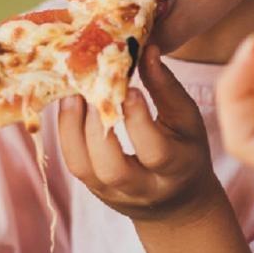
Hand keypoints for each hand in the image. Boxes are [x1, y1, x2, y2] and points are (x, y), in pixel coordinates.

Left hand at [58, 45, 221, 225]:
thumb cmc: (185, 149)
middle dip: (96, 129)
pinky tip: (68, 105)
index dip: (138, 120)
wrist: (176, 202)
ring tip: (71, 94)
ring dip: (71, 129)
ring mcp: (113, 193)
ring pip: (83, 169)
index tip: (127, 88)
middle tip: (89, 90)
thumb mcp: (187, 120)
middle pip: (112, 169)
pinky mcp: (93, 189)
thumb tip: (147, 50)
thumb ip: (167, 88)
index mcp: (176, 169)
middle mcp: (143, 188)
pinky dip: (66, 133)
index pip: (155, 151)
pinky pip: (73, 163)